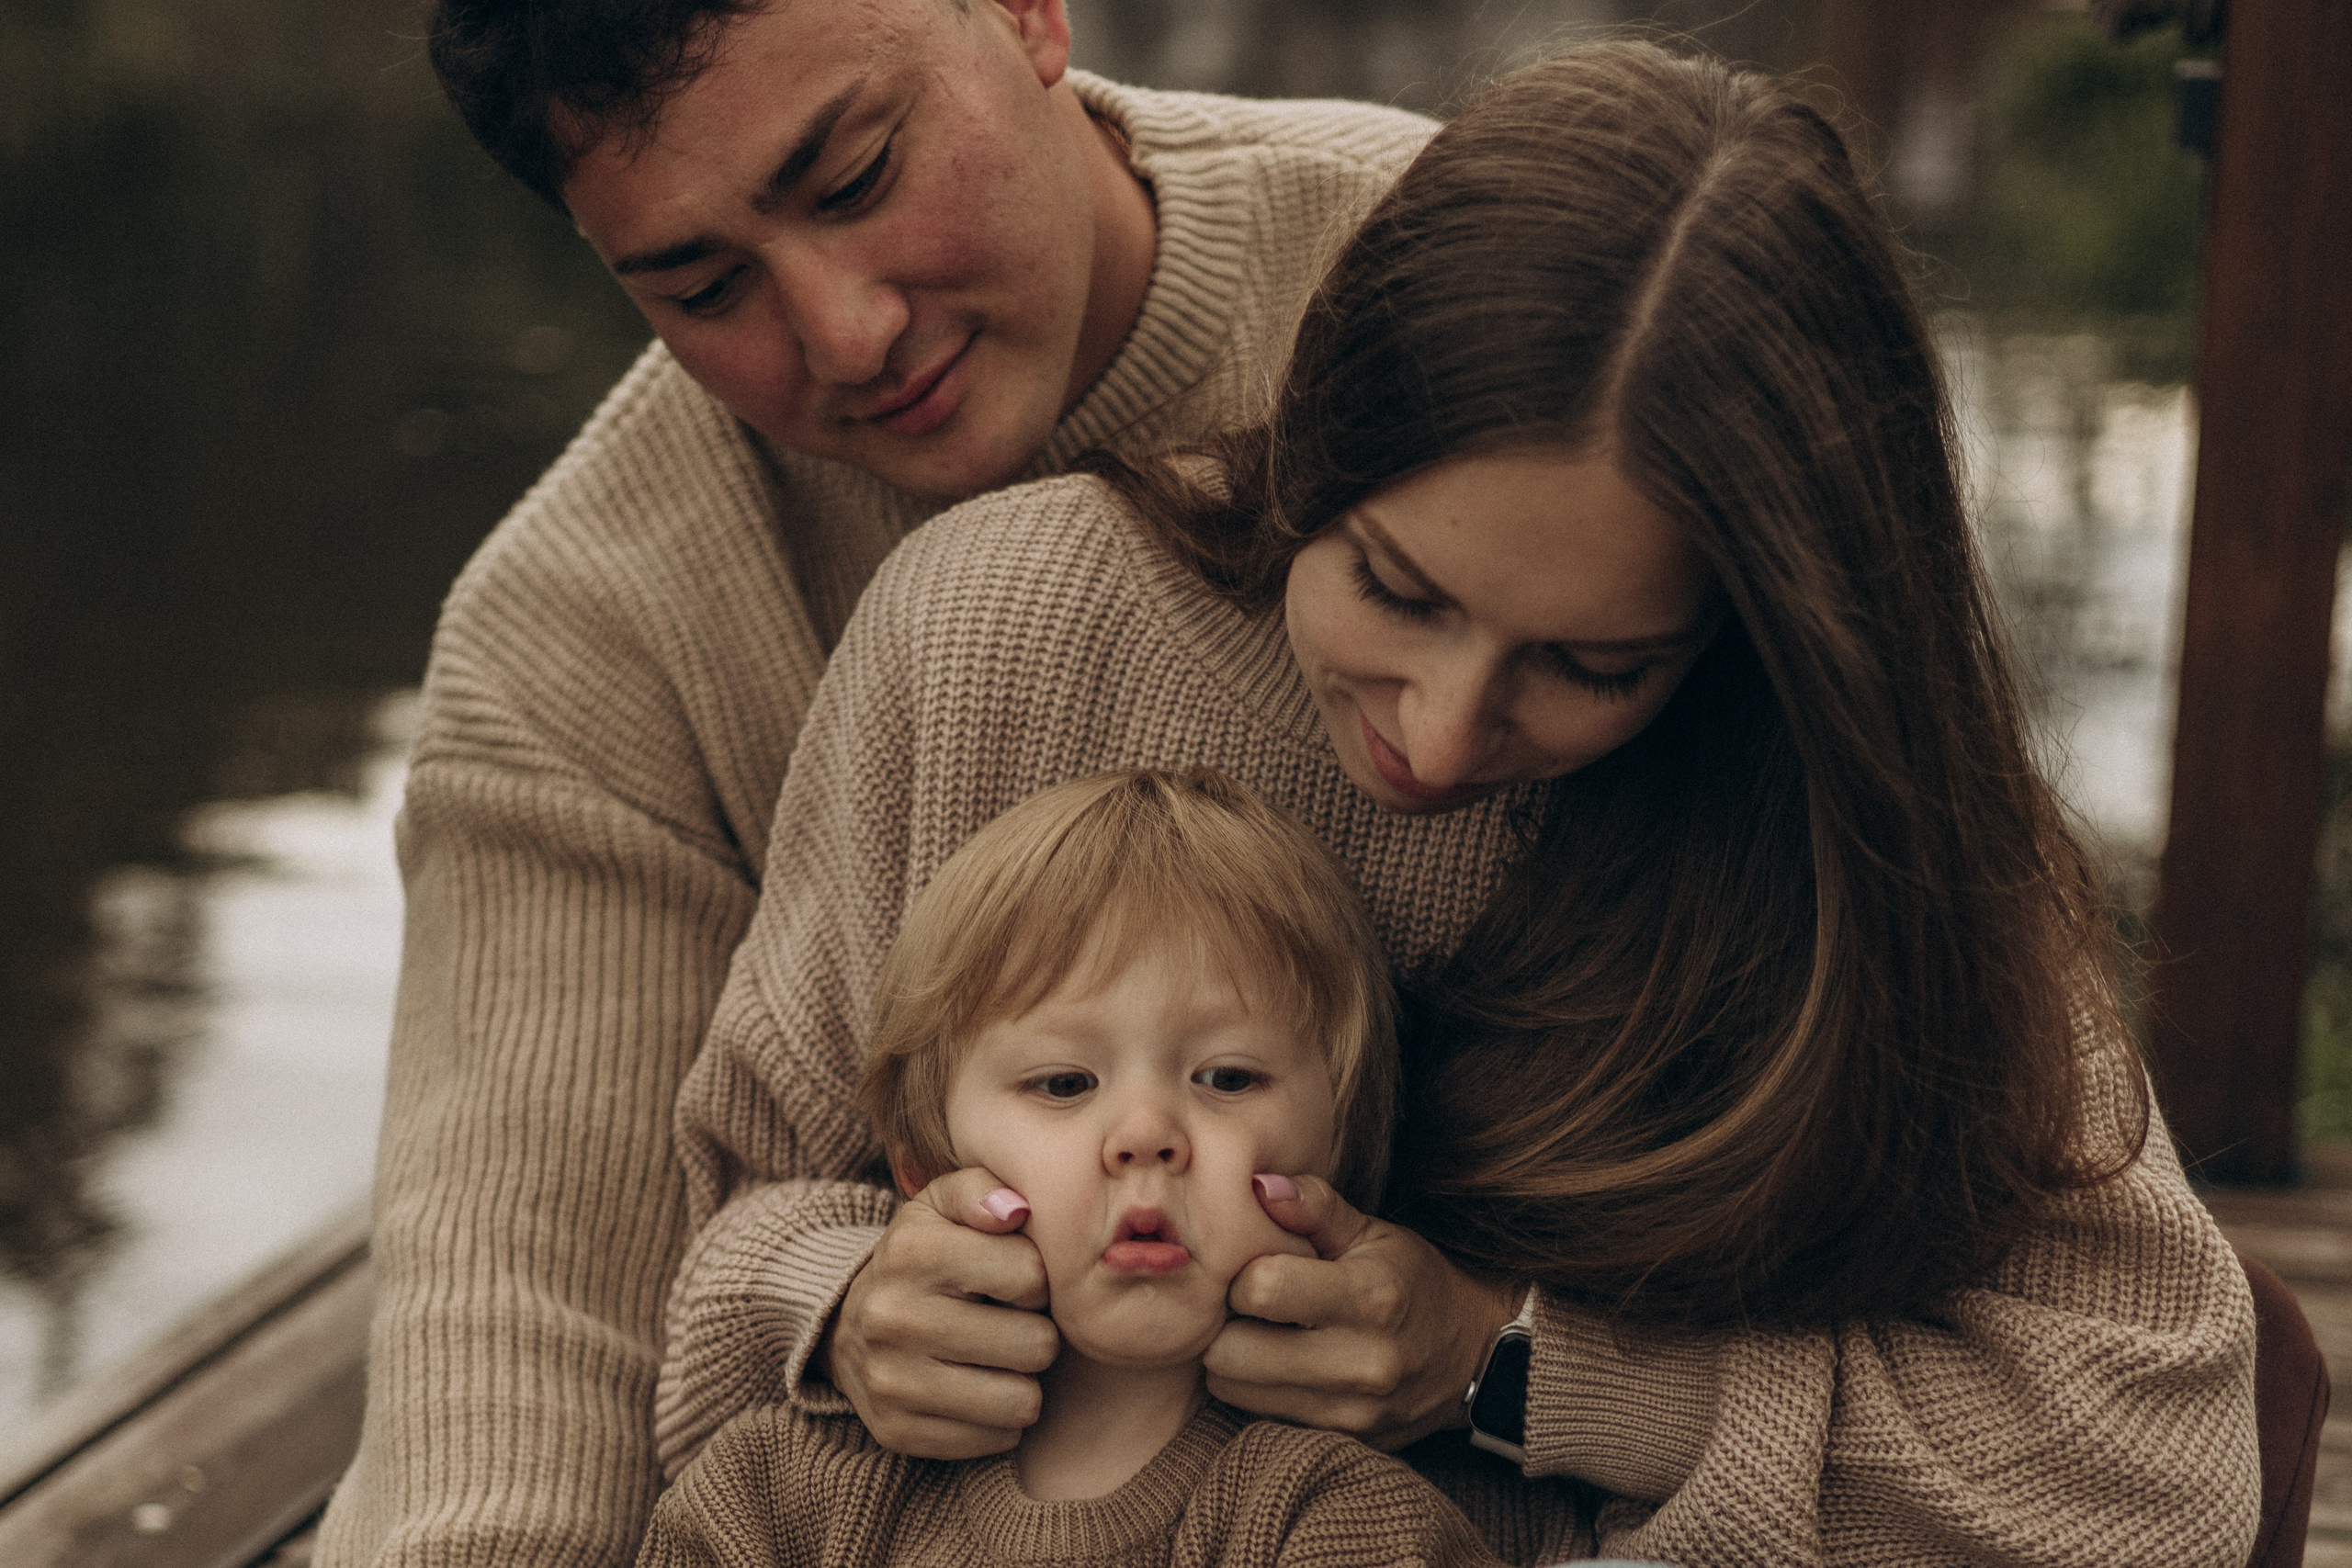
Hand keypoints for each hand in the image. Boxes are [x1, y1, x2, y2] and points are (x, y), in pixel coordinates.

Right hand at [822, 1166, 1058, 1457]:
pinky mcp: (897, 1431)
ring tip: (998, 1358)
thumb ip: (981, 1189)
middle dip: (1036, 1333)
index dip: (1035, 1278)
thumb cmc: (923, 1257)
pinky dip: (1000, 1419)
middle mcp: (892, 1317)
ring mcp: (891, 1381)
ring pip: (1021, 1401)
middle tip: (1009, 1323)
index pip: (1031, 1276)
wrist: (848, 1324)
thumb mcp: (941, 1206)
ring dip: (1023, 1381)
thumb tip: (1017, 1211)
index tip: (1012, 1280)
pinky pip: (997, 1440)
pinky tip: (976, 1389)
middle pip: (1035, 1344)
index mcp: (912, 1252)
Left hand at [1205, 1174, 1520, 1451]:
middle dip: (1226, 1323)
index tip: (1255, 1267)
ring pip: (1234, 1390)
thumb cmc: (1411, 1280)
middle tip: (1246, 1305)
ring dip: (1235, 1360)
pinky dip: (1258, 1389)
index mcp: (1370, 1297)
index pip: (1260, 1289)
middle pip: (1231, 1353)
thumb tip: (1258, 1186)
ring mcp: (1352, 1412)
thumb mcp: (1373, 1231)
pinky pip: (1260, 1416)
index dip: (1242, 1274)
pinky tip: (1283, 1364)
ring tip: (1265, 1333)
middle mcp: (1362, 1363)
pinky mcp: (1344, 1441)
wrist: (1473, 1356)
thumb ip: (1315, 1206)